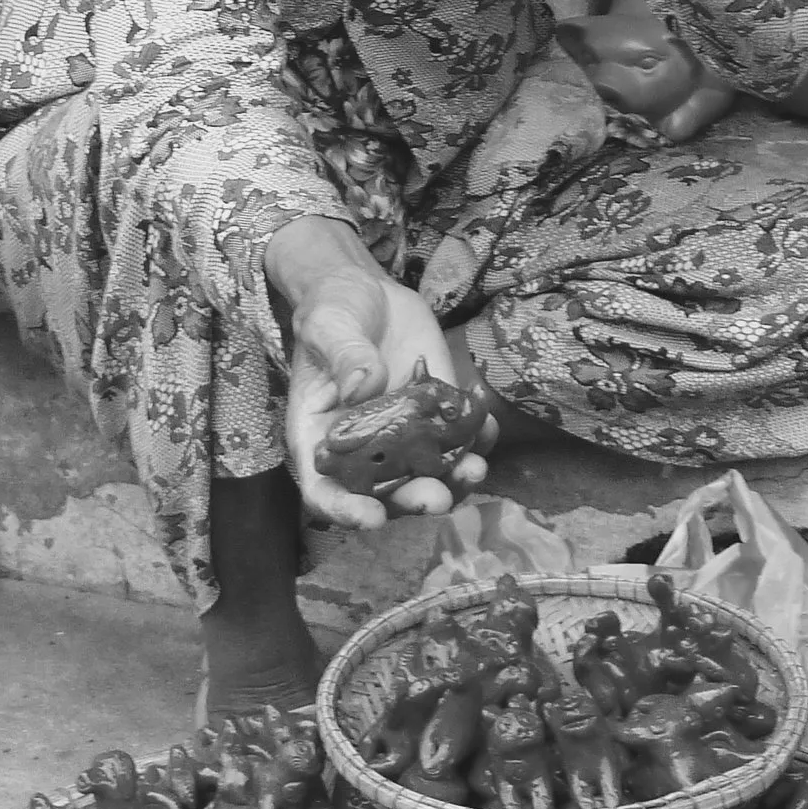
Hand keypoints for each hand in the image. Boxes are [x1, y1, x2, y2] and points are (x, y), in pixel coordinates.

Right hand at [266, 228, 491, 530]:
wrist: (368, 290)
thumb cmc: (331, 308)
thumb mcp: (328, 325)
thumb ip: (344, 357)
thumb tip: (364, 387)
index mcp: (321, 435)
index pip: (323, 489)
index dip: (344, 510)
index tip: (371, 518)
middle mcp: (362, 447)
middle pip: (383, 493)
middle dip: (412, 501)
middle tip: (438, 497)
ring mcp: (402, 435)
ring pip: (427, 475)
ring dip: (452, 482)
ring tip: (475, 469)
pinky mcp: (436, 414)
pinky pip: (457, 441)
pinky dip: (475, 441)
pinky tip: (487, 425)